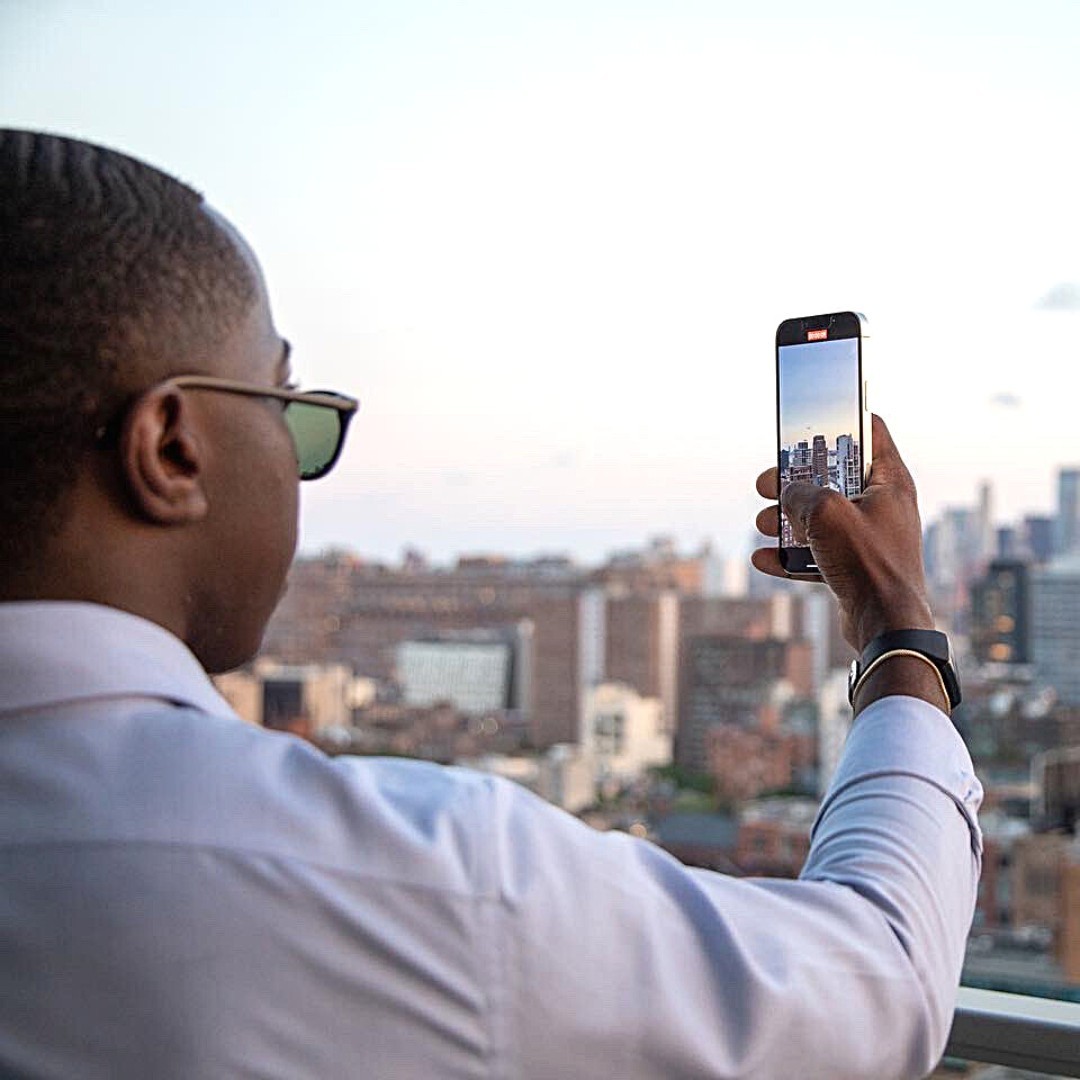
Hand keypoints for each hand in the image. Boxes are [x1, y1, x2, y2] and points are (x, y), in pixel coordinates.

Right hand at [752, 415, 934, 654]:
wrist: (885, 624)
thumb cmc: (868, 563)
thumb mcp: (825, 512)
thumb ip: (799, 493)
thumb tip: (786, 494)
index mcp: (889, 482)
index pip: (870, 431)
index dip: (839, 421)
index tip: (808, 423)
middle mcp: (882, 505)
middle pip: (834, 477)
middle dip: (795, 480)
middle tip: (767, 482)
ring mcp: (868, 537)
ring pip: (820, 516)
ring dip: (787, 519)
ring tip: (763, 523)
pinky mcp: (855, 566)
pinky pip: (817, 553)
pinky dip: (790, 555)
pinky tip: (764, 558)